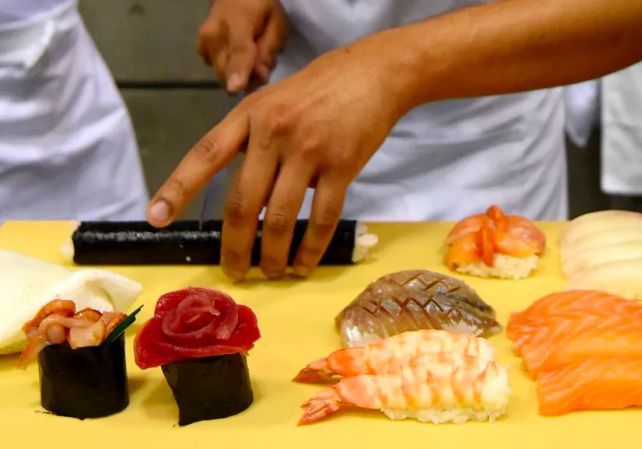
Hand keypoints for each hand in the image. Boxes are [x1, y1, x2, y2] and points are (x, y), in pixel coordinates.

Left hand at [147, 40, 405, 279]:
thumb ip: (251, 142)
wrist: (370, 75)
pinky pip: (321, 219)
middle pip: (241, 203)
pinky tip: (303, 264)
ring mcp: (307, 150)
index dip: (177, 188)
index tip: (155, 217)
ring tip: (271, 272)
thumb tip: (243, 198)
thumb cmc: (317, 92)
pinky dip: (310, 250)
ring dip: (272, 256)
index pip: (204, 156)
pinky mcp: (341, 166)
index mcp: (248, 116)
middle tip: (233, 272)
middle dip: (233, 247)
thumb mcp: (271, 102)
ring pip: (279, 218)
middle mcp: (271, 133)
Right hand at [197, 0, 287, 92]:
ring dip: (238, 74)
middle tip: (261, 67)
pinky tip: (237, 56)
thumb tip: (261, 78)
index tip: (235, 89)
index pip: (239, 50)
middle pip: (227, 71)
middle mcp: (214, 35)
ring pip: (222, 74)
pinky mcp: (201, 50)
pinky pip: (217, 69)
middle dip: (246, 78)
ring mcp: (204, 43)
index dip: (238, 71)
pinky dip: (229, 69)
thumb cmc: (260, 7)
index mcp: (237, 21)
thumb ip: (269, 50)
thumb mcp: (276, 23)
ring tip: (251, 58)